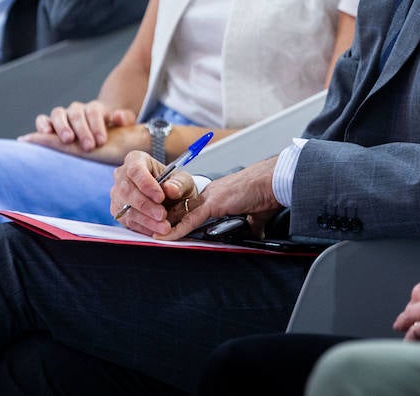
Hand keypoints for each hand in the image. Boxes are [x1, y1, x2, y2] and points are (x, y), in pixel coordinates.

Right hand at [26, 99, 138, 150]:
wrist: (98, 132)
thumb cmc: (112, 131)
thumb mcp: (124, 125)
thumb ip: (126, 119)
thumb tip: (118, 116)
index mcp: (95, 108)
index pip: (94, 111)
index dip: (97, 125)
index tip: (101, 142)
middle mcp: (77, 110)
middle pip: (77, 114)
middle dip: (83, 130)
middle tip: (88, 146)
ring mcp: (63, 116)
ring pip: (58, 113)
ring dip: (62, 126)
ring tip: (67, 140)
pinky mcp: (50, 124)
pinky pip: (42, 120)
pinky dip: (42, 125)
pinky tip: (45, 135)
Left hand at [110, 153, 279, 239]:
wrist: (273, 181)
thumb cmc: (266, 193)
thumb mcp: (256, 214)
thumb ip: (252, 224)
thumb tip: (257, 236)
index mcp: (216, 196)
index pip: (190, 209)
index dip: (175, 219)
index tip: (164, 229)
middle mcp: (208, 194)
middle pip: (179, 209)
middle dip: (162, 221)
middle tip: (146, 232)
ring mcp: (210, 197)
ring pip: (180, 213)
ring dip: (164, 226)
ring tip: (149, 236)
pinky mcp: (214, 203)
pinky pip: (190, 219)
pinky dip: (177, 229)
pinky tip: (166, 237)